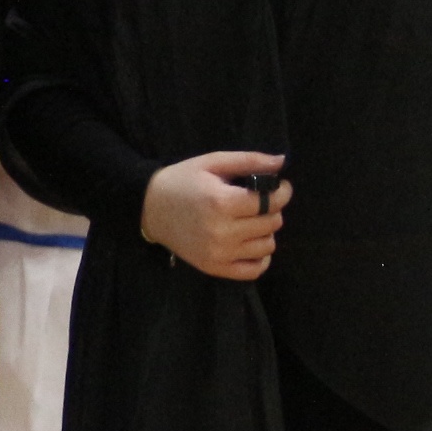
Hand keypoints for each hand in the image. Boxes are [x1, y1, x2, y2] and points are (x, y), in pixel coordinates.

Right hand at [141, 151, 291, 280]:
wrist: (149, 208)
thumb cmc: (182, 181)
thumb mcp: (212, 162)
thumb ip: (249, 160)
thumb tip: (282, 161)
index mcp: (221, 202)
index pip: (270, 202)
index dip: (282, 192)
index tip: (279, 187)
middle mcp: (222, 231)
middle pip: (271, 223)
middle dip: (272, 209)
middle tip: (259, 202)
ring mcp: (219, 253)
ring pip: (267, 246)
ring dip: (265, 231)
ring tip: (251, 221)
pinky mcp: (214, 268)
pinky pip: (254, 270)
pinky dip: (260, 257)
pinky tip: (250, 243)